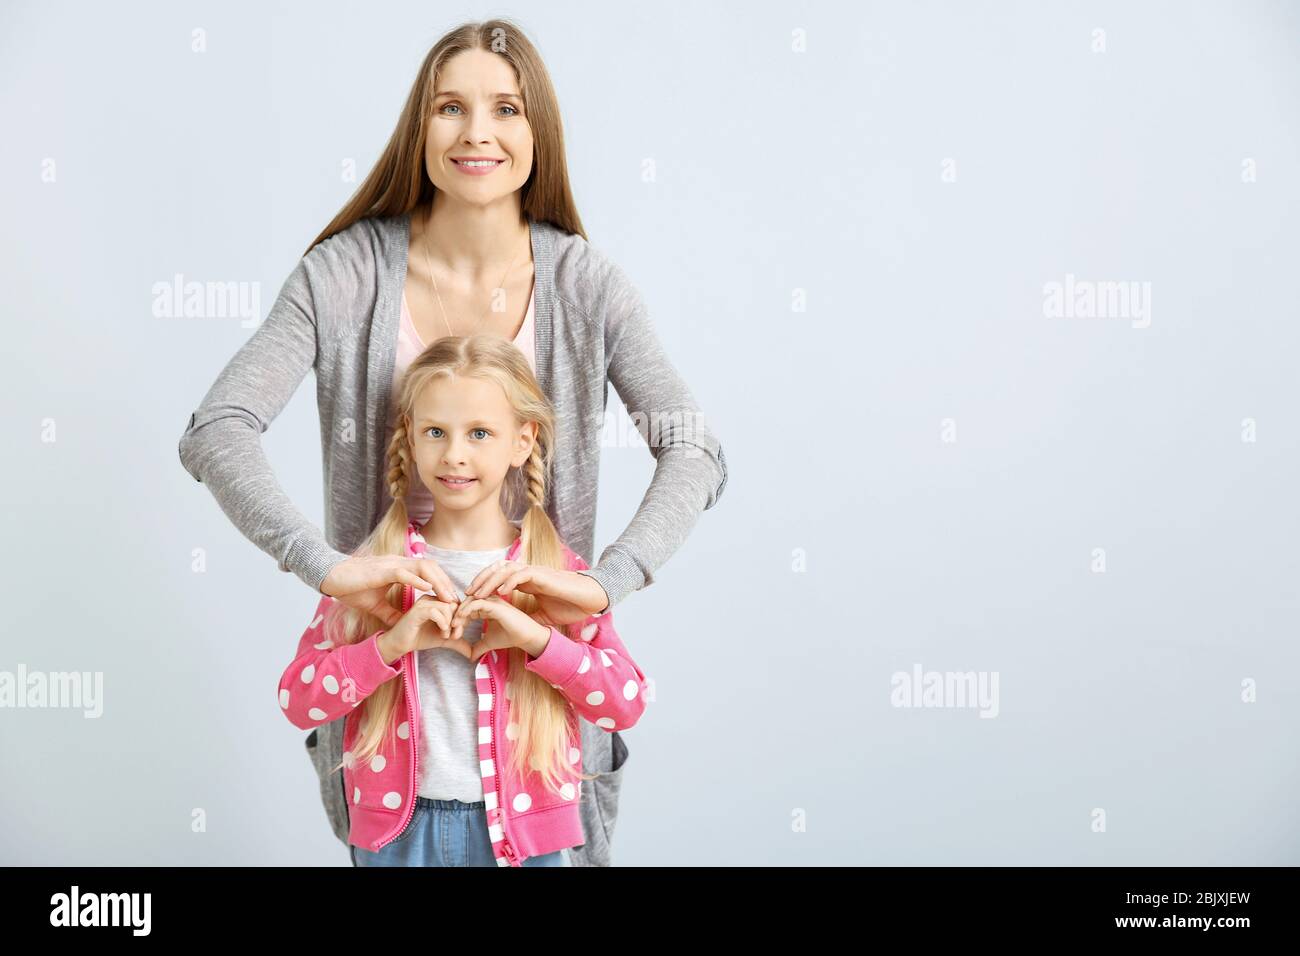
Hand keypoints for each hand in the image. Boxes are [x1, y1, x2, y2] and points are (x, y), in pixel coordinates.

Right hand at [321, 555, 460, 627]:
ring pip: (423, 568)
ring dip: (437, 582)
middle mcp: (399, 563)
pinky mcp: (381, 570)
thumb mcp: (375, 604)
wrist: (330, 578)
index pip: (428, 573)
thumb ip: (389, 612)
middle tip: (457, 601)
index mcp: (399, 570)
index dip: (441, 585)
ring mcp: (391, 564)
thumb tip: (400, 623)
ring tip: (447, 597)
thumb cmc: (350, 588)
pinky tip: (428, 590)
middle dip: (446, 583)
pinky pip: (404, 572)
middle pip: (431, 568)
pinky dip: (418, 580)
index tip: (451, 601)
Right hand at [379, 594, 474, 662]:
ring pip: (447, 607)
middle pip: (455, 604)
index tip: (458, 634)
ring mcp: (424, 603)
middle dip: (458, 621)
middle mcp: (432, 598)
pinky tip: (441, 633)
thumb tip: (472, 653)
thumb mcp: (444, 639)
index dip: (462, 619)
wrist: (400, 644)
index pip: (458, 604)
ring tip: (446, 636)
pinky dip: (443, 623)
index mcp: (438, 601)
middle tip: (454, 636)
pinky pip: (437, 612)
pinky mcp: (418, 610)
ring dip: (450, 624)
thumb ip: (458, 642)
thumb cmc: (420, 637)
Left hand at [451, 594, 552, 663]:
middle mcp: (488, 601)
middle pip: (465, 603)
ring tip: (454, 626)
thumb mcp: (489, 642)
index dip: (457, 620)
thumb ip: (478, 647)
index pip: (466, 609)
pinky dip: (466, 610)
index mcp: (486, 607)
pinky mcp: (495, 604)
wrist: (526, 637)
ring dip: (458, 613)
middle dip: (455, 616)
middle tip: (449, 630)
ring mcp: (492, 601)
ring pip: (468, 601)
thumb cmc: (510, 637)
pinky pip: (476, 603)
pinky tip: (460, 620)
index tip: (452, 635)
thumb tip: (469, 657)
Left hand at [462, 561, 608, 625]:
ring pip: (505, 570)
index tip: (471, 600)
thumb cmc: (568, 606)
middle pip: (497, 571)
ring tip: (478, 593)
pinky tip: (499, 591)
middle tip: (467, 594)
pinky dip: (509, 581)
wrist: (588, 600)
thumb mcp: (541, 616)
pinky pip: (521, 574)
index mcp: (525, 582)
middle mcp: (526, 574)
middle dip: (481, 581)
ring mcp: (533, 572)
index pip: (498, 579)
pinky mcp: (541, 574)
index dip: (484, 587)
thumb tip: (512, 633)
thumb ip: (526, 620)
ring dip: (490, 580)